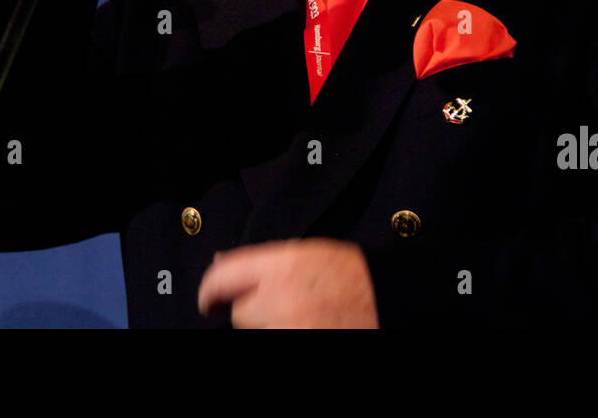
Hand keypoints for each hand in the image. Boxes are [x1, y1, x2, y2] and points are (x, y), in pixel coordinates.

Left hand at [197, 238, 379, 327]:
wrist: (388, 299)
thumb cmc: (352, 275)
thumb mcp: (307, 253)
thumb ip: (264, 262)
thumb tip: (221, 265)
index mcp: (283, 264)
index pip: (224, 276)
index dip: (209, 290)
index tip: (208, 301)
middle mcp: (281, 297)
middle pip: (240, 313)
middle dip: (253, 312)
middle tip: (278, 308)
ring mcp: (288, 327)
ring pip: (257, 332)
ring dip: (271, 327)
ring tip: (301, 317)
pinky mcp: (296, 343)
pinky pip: (274, 340)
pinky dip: (284, 334)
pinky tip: (307, 326)